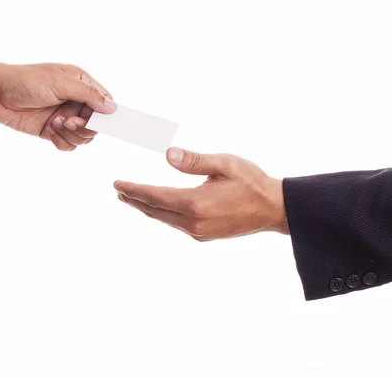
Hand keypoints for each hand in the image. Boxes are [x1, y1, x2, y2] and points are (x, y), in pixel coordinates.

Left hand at [0, 58, 116, 150]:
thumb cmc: (27, 80)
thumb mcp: (61, 84)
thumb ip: (88, 95)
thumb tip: (112, 108)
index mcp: (80, 84)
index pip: (104, 102)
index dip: (105, 114)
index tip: (99, 121)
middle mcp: (75, 101)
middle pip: (96, 124)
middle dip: (85, 127)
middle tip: (69, 121)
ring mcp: (64, 117)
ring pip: (83, 137)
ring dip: (71, 134)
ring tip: (54, 123)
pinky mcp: (52, 131)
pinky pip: (68, 145)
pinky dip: (61, 141)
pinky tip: (49, 130)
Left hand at [114, 148, 288, 240]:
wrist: (274, 209)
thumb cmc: (251, 182)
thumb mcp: (224, 164)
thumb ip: (194, 160)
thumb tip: (167, 155)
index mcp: (195, 203)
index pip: (154, 196)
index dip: (134, 189)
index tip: (117, 184)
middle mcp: (193, 222)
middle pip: (154, 210)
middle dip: (135, 199)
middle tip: (119, 190)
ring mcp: (198, 232)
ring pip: (164, 218)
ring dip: (146, 208)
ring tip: (132, 198)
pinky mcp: (204, 236)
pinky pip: (175, 224)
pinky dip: (162, 214)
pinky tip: (158, 207)